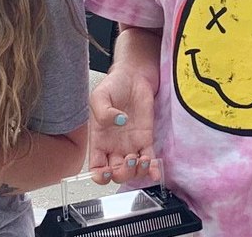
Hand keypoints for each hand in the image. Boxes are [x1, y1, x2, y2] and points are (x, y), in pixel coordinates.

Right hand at [88, 68, 159, 184]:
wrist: (134, 75)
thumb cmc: (114, 85)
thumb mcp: (100, 95)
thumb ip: (103, 111)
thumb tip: (117, 121)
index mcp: (99, 140)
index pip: (96, 168)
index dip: (101, 176)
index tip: (107, 172)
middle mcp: (114, 146)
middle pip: (116, 174)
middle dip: (123, 173)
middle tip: (130, 159)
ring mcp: (131, 144)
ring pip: (133, 171)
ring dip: (138, 172)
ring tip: (143, 159)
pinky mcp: (146, 139)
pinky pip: (150, 159)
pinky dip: (153, 169)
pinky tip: (155, 171)